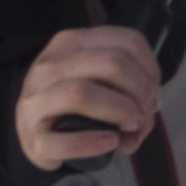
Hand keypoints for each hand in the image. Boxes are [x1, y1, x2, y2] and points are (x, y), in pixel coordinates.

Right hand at [17, 24, 161, 169]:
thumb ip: (130, 89)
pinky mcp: (32, 137)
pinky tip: (109, 142)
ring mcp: (35, 100)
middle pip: (111, 63)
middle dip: (140, 92)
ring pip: (83, 93)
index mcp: (70, 44)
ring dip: (120, 111)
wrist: (36, 135)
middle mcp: (49, 66)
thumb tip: (150, 108)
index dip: (150, 70)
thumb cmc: (74, 106)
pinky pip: (64, 139)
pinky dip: (93, 142)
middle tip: (143, 114)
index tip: (153, 93)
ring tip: (130, 126)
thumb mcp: (101, 83)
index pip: (126, 42)